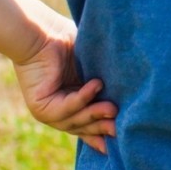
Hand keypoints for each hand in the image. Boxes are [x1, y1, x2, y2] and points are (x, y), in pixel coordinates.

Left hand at [10, 19, 116, 155]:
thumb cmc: (65, 40)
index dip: (102, 131)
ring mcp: (47, 111)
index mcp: (70, 100)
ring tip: (113, 109)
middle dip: (102, 127)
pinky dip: (82, 99)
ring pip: (74, 121)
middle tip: (121, 128)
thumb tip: (130, 94)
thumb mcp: (90, 66)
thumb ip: (102, 83)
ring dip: (95, 115)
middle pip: (82, 126)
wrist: (41, 31)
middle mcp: (58, 109)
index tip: (121, 138)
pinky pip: (65, 108)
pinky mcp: (40, 106)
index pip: (86, 123)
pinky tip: (96, 86)